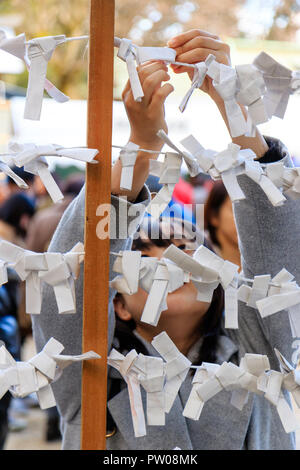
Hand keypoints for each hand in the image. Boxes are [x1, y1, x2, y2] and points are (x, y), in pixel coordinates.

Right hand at [122, 61, 173, 149]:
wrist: (145, 142)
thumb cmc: (146, 120)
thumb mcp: (143, 101)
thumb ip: (148, 86)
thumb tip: (158, 69)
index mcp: (127, 94)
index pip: (135, 70)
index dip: (148, 63)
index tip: (158, 63)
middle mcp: (131, 99)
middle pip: (142, 72)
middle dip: (156, 66)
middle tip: (165, 68)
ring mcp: (141, 107)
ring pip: (150, 81)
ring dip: (162, 74)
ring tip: (168, 77)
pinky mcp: (152, 114)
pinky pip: (161, 93)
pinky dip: (168, 87)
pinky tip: (170, 88)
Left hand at [168, 29, 267, 156]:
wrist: (221, 96)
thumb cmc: (208, 82)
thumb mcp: (195, 67)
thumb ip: (186, 58)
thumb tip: (170, 51)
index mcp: (214, 41)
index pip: (196, 33)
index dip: (182, 37)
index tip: (168, 44)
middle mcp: (220, 43)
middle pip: (197, 37)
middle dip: (181, 46)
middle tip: (169, 55)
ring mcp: (223, 50)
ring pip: (199, 45)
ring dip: (183, 54)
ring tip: (173, 63)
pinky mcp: (223, 59)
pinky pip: (202, 56)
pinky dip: (188, 61)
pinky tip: (179, 68)